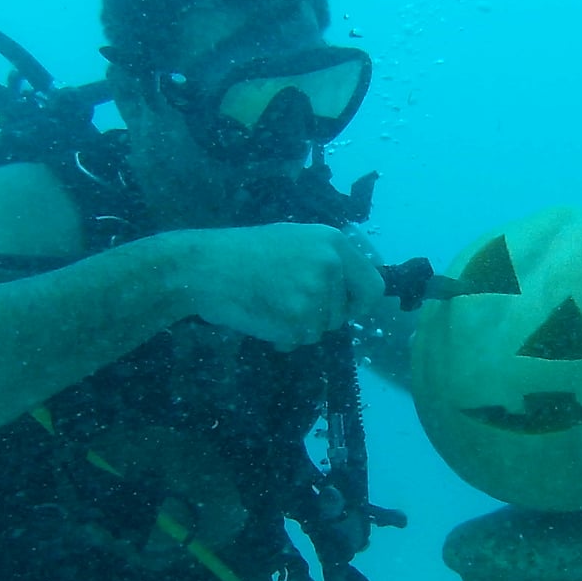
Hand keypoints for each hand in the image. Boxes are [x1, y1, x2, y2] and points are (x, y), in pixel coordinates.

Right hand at [172, 223, 385, 347]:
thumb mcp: (294, 241)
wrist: (207, 267)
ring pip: (322, 329)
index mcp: (334, 242)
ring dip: (299, 327)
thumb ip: (325, 262)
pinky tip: (263, 316)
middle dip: (321, 317)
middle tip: (288, 302)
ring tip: (270, 304)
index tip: (344, 309)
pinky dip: (284, 336)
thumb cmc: (244, 253)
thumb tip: (348, 291)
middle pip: (345, 313)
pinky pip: (302, 339)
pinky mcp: (299, 317)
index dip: (359, 303)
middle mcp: (331, 265)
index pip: (374, 286)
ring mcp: (316, 292)